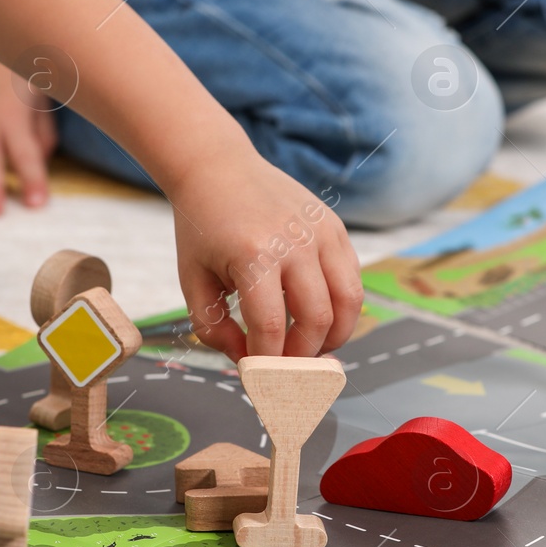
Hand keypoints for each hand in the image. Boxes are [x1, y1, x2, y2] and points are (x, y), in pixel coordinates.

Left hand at [170, 151, 363, 360]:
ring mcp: (321, 232)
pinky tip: (319, 320)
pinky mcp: (335, 228)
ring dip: (333, 337)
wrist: (219, 168)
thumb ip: (213, 329)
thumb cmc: (202, 228)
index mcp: (253, 255)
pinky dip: (342, 310)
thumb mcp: (192, 281)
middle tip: (286, 370)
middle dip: (302, 356)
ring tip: (310, 350)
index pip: (270, 327)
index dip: (267, 362)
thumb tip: (248, 362)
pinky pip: (353, 280)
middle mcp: (294, 242)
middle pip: (316, 320)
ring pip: (348, 303)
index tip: (258, 378)